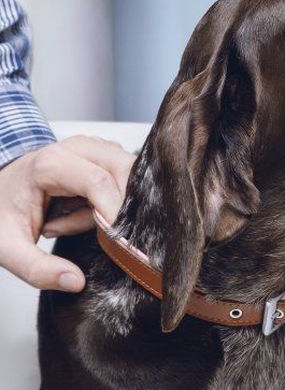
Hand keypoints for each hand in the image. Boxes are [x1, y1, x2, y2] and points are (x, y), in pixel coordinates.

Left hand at [0, 136, 133, 291]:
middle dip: (119, 206)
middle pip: (122, 169)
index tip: (120, 242)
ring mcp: (93, 146)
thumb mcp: (7, 247)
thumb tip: (76, 281)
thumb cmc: (2, 210)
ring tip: (73, 218)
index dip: (115, 212)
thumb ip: (38, 269)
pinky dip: (113, 197)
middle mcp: (77, 147)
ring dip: (114, 202)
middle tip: (94, 233)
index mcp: (50, 163)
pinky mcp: (103, 152)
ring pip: (127, 172)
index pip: (99, 182)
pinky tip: (84, 208)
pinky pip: (124, 174)